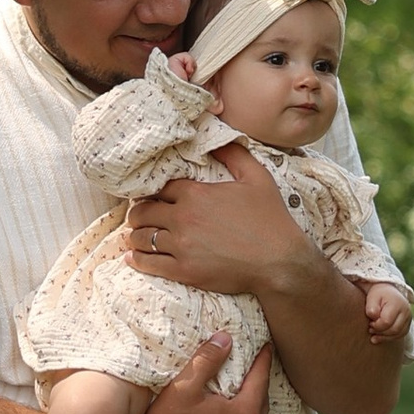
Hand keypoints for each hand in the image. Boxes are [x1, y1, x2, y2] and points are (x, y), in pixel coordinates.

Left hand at [125, 145, 312, 304]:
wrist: (280, 262)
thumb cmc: (271, 219)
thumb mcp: (258, 177)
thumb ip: (234, 155)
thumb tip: (215, 142)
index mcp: (196, 194)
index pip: (161, 188)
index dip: (156, 192)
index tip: (154, 196)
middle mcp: (183, 218)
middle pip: (144, 211)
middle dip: (139, 212)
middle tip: (140, 215)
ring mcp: (181, 246)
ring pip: (142, 237)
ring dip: (136, 234)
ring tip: (136, 235)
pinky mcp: (183, 270)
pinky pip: (149, 263)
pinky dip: (137, 259)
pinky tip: (133, 257)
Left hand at [362, 283, 413, 347]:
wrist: (388, 292)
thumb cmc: (378, 295)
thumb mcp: (372, 297)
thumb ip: (371, 308)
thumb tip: (373, 318)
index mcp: (397, 303)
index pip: (387, 321)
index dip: (376, 325)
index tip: (370, 322)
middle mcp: (406, 311)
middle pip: (394, 330)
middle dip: (380, 332)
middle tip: (370, 328)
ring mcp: (409, 318)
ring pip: (398, 334)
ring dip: (384, 337)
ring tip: (374, 333)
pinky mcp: (408, 324)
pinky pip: (400, 335)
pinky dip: (389, 338)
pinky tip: (380, 337)